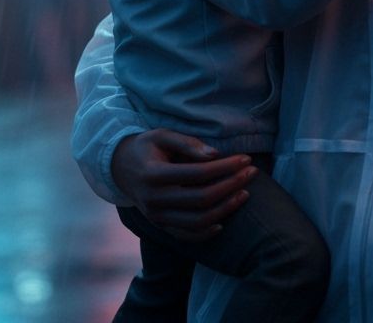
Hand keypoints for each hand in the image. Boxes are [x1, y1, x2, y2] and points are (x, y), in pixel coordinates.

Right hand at [111, 129, 255, 239]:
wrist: (120, 168)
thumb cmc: (147, 147)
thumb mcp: (162, 135)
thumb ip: (187, 143)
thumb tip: (215, 155)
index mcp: (154, 175)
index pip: (198, 174)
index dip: (225, 167)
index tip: (246, 159)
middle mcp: (154, 200)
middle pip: (201, 199)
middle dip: (231, 186)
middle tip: (252, 173)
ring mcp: (156, 217)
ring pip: (198, 221)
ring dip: (226, 209)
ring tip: (245, 193)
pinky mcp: (160, 226)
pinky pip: (187, 236)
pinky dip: (207, 232)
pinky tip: (224, 220)